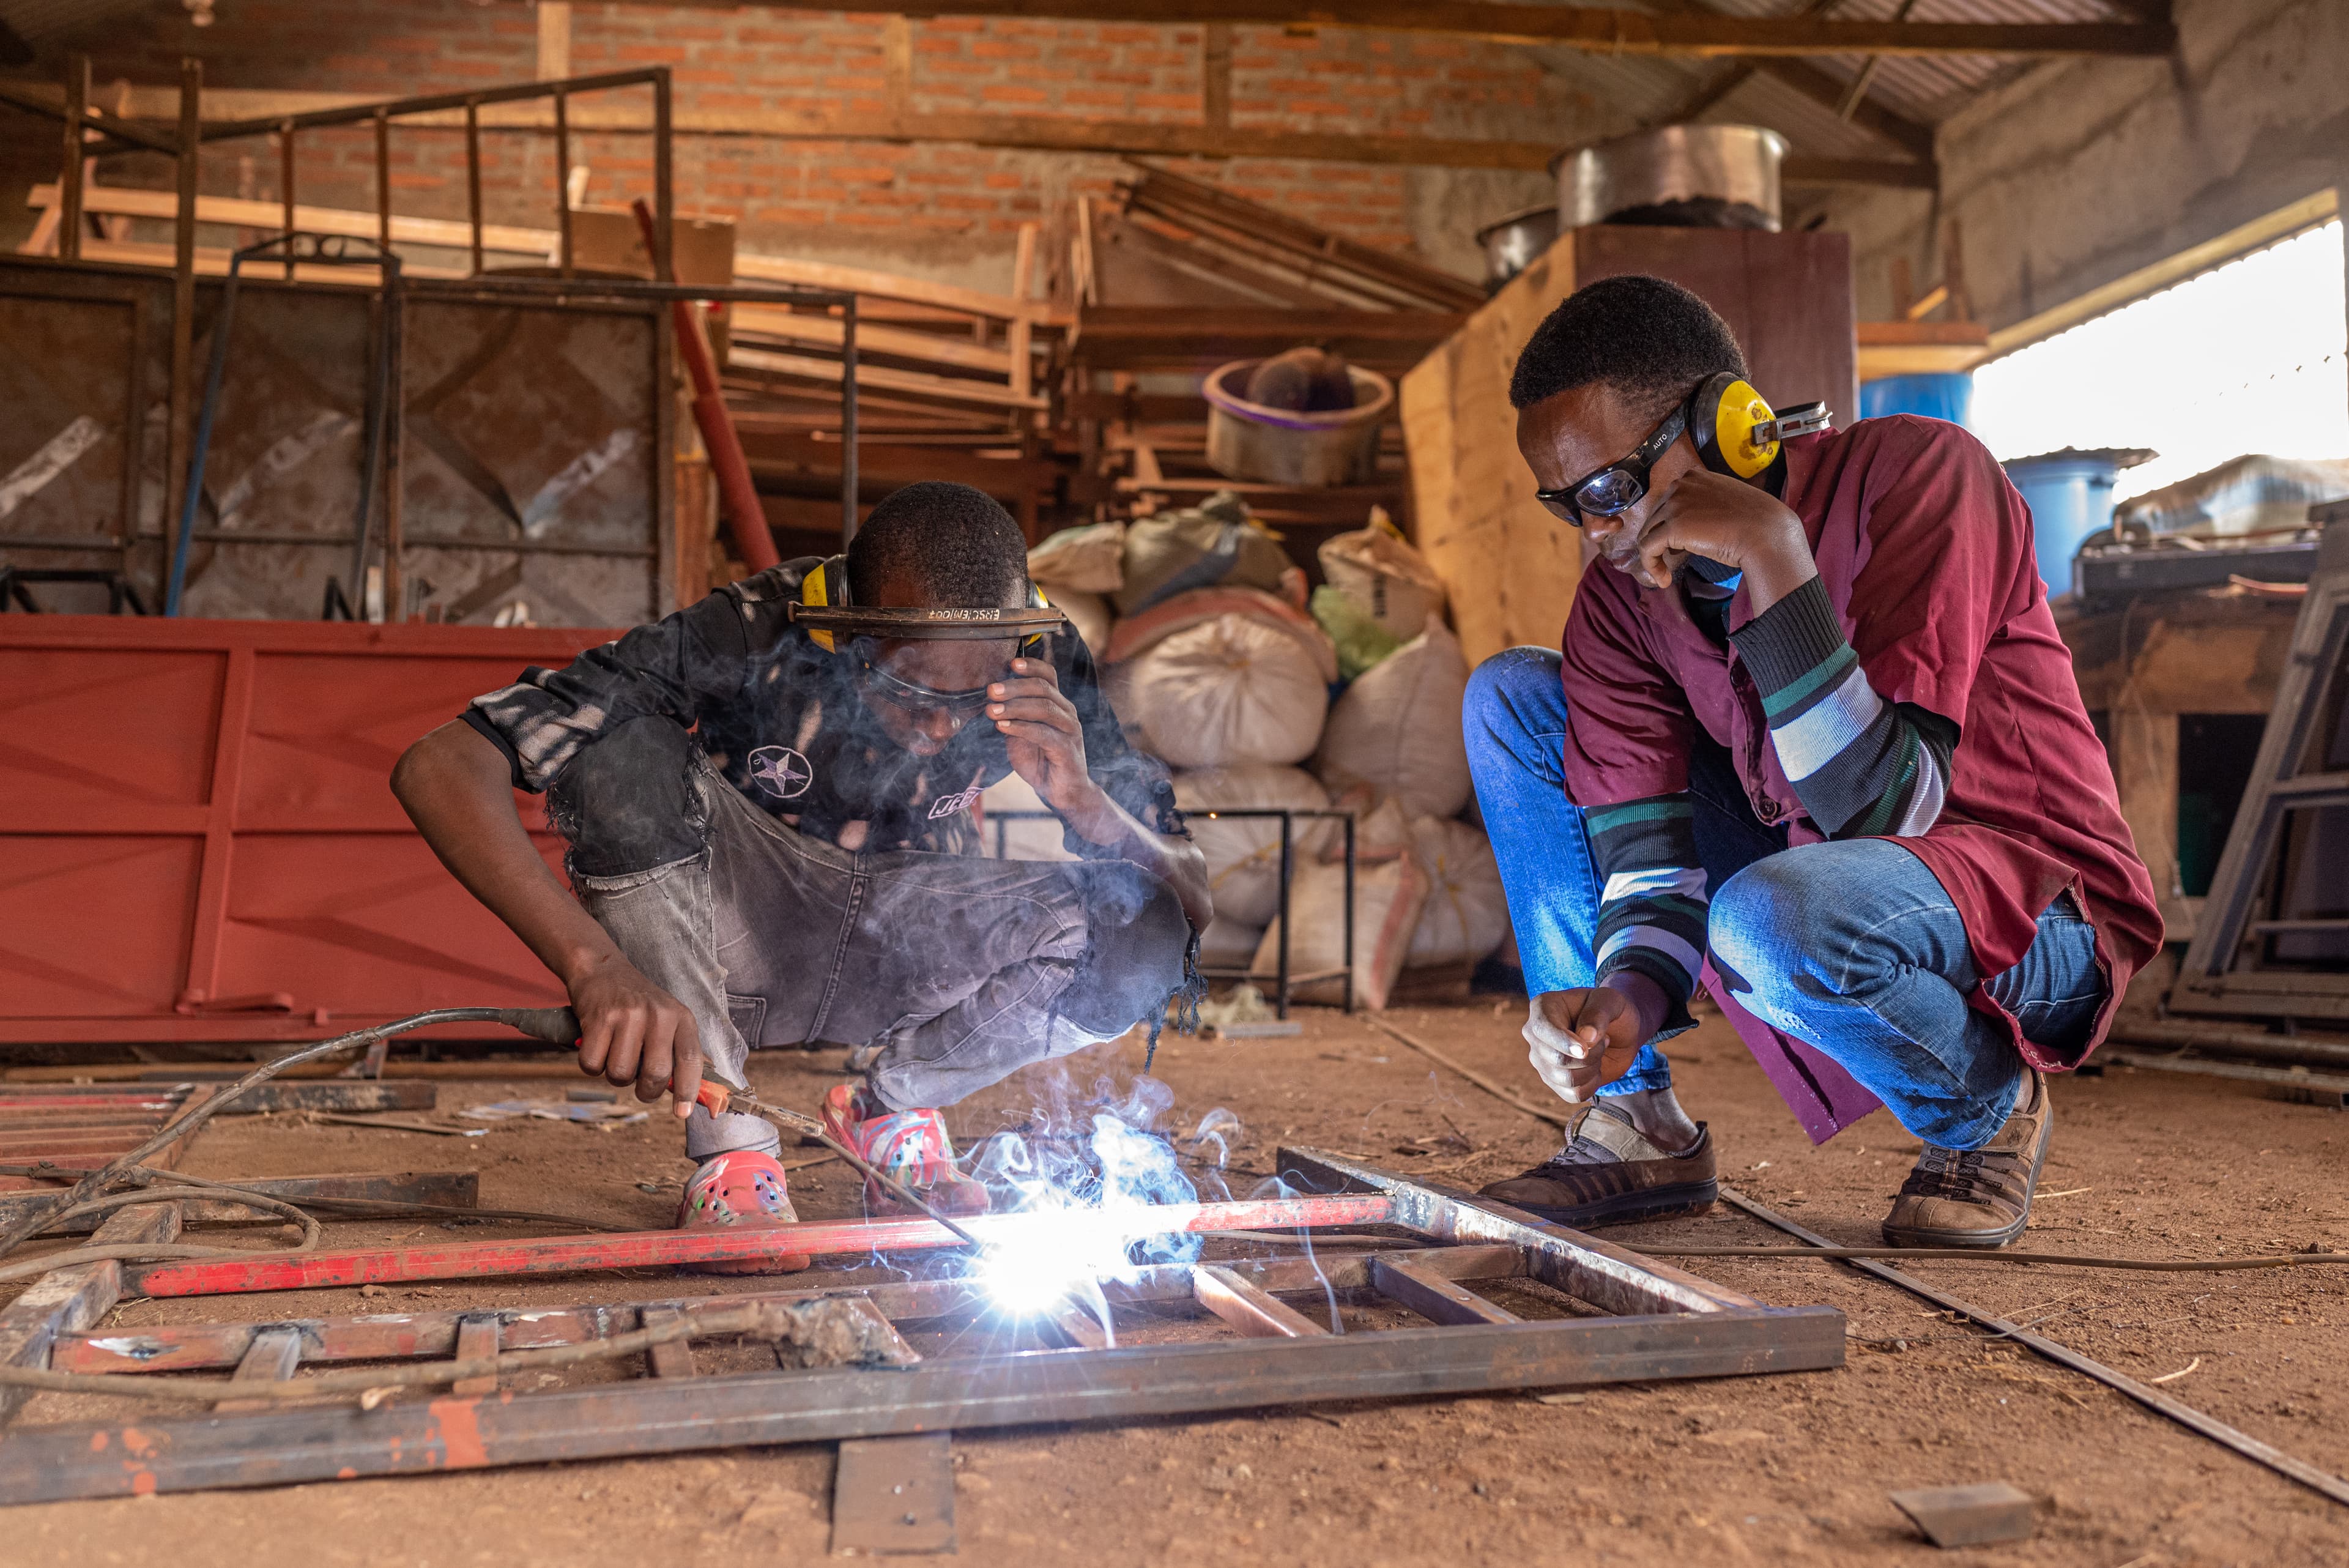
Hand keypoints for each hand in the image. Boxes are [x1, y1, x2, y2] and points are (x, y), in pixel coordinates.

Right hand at [566, 953, 702, 1116]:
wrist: (602, 969)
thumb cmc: (637, 1003)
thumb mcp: (668, 1018)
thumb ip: (678, 1051)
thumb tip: (691, 1093)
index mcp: (680, 1017)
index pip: (690, 1060)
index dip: (688, 1090)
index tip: (682, 1113)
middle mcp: (658, 1015)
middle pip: (655, 1074)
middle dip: (646, 1092)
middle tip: (640, 1087)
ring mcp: (628, 1016)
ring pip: (621, 1074)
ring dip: (615, 1076)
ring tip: (616, 1055)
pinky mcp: (599, 1019)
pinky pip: (593, 1065)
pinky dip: (591, 1065)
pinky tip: (597, 1046)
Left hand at [989, 657, 1099, 814]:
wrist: (1062, 792)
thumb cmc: (1041, 761)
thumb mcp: (1021, 735)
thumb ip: (1012, 717)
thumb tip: (990, 699)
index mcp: (1057, 704)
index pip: (1049, 675)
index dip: (1031, 666)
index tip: (1010, 663)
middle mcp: (1067, 713)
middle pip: (1044, 689)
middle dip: (1014, 687)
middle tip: (990, 691)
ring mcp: (1070, 731)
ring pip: (1045, 708)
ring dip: (1015, 707)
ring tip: (991, 710)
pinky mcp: (1067, 750)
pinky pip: (1044, 733)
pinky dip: (1021, 728)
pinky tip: (1003, 726)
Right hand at [1524, 988, 1644, 1104]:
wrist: (1618, 1030)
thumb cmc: (1611, 1010)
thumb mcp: (1610, 1001)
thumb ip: (1598, 1014)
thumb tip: (1586, 1037)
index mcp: (1543, 1007)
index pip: (1543, 1029)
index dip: (1564, 1043)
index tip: (1585, 1049)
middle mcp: (1535, 1035)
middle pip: (1557, 1059)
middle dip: (1590, 1056)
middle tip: (1604, 1040)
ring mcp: (1541, 1060)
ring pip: (1566, 1079)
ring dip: (1592, 1069)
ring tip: (1599, 1052)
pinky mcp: (1553, 1081)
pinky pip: (1572, 1094)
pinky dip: (1591, 1085)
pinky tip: (1595, 1068)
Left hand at [1632, 468, 1813, 607]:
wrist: (1766, 533)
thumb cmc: (1753, 522)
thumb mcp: (1724, 501)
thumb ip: (1703, 504)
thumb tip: (1687, 525)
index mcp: (1693, 476)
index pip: (1668, 502)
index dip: (1669, 524)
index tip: (1679, 543)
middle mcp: (1680, 485)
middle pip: (1656, 517)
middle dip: (1661, 540)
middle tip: (1673, 560)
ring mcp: (1675, 504)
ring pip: (1648, 533)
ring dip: (1655, 556)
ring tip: (1666, 574)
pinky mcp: (1673, 527)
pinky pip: (1647, 548)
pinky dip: (1651, 566)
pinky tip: (1663, 580)